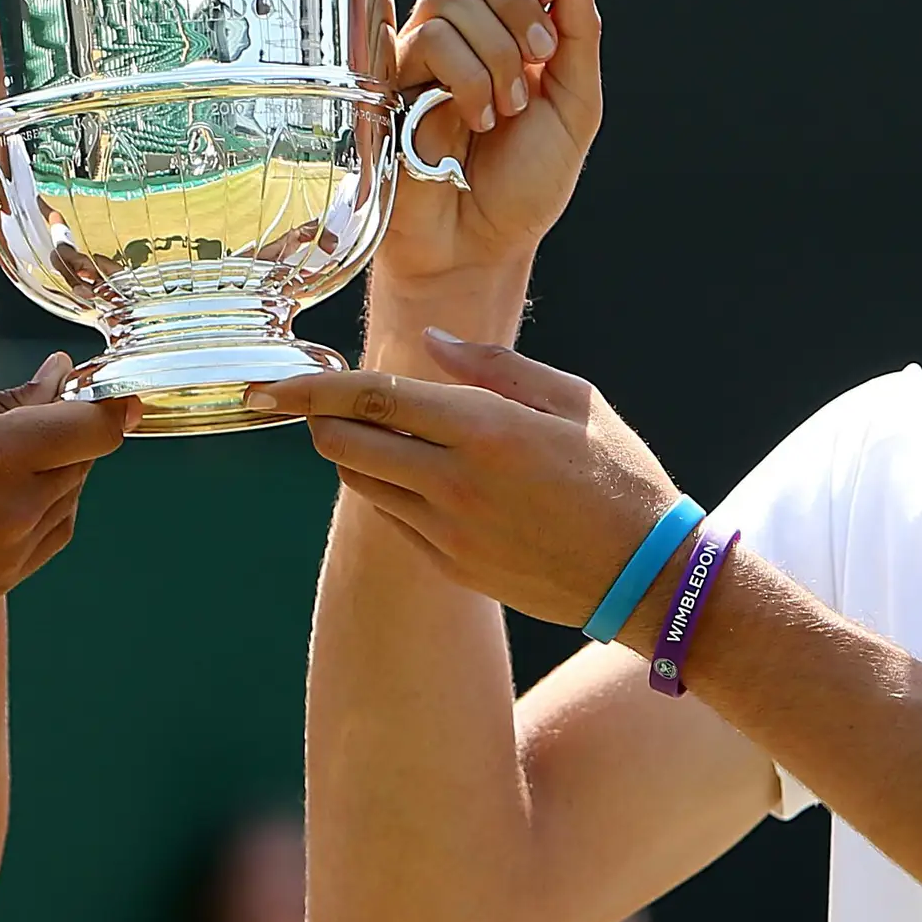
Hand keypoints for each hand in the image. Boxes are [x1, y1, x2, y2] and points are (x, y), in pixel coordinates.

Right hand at [0, 353, 131, 640]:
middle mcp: (16, 511)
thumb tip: (58, 383)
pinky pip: (48, 537)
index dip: (108, 402)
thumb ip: (2, 406)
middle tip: (46, 396)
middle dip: (74, 427)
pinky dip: (46, 507)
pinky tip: (10, 489)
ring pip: (69, 500)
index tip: (101, 382)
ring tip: (15, 444)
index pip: (93, 428)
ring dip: (61, 468)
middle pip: (83, 461)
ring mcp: (10, 556)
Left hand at [248, 330, 680, 631]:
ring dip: (350, 454)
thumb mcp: (573, 399)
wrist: (647, 577)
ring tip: (372, 434)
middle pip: (346, 446)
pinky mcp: (450, 568)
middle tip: (322, 402)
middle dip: (319, 420)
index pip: (374, 399)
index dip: (313, 388)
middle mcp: (455, 484)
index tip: (274, 381)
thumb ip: (494, 365)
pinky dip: (385, 491)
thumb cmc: (620, 477)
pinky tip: (412, 476)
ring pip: (361, 485)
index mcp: (486, 430)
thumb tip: (430, 344)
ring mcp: (447, 533)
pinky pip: (392, 520)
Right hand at [376, 0, 604, 317]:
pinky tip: (473, 119)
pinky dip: (468, 78)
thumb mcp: (575, 101)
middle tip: (538, 54)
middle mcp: (459, 22)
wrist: (478, 246)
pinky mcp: (388, 79)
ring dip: (498, 54)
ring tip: (507, 111)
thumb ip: (579, 27)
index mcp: (505, 16)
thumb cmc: (524, 183)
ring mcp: (419, 48)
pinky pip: (429, 40)